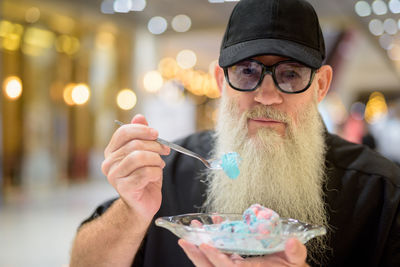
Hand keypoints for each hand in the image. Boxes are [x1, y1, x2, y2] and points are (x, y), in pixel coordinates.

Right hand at [101, 114, 169, 223]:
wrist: (144, 204)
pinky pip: (145, 173)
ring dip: (156, 160)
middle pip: (134, 144)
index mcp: (112, 151)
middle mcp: (109, 163)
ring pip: (139, 158)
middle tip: (165, 151)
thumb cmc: (145, 177)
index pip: (123, 132)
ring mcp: (114, 176)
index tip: (156, 134)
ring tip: (159, 165)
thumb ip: (141, 135)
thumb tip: (139, 117)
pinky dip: (156, 173)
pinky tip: (156, 177)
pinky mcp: (123, 188)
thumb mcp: (145, 153)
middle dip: (155, 146)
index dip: (142, 130)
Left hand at [178, 238, 307, 266]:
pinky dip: (214, 241)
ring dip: (199, 248)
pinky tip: (214, 225)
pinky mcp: (236, 263)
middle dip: (196, 254)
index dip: (215, 257)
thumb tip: (292, 242)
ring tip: (192, 232)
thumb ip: (295, 253)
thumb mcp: (296, 262)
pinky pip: (220, 253)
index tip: (205, 244)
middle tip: (185, 239)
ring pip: (211, 262)